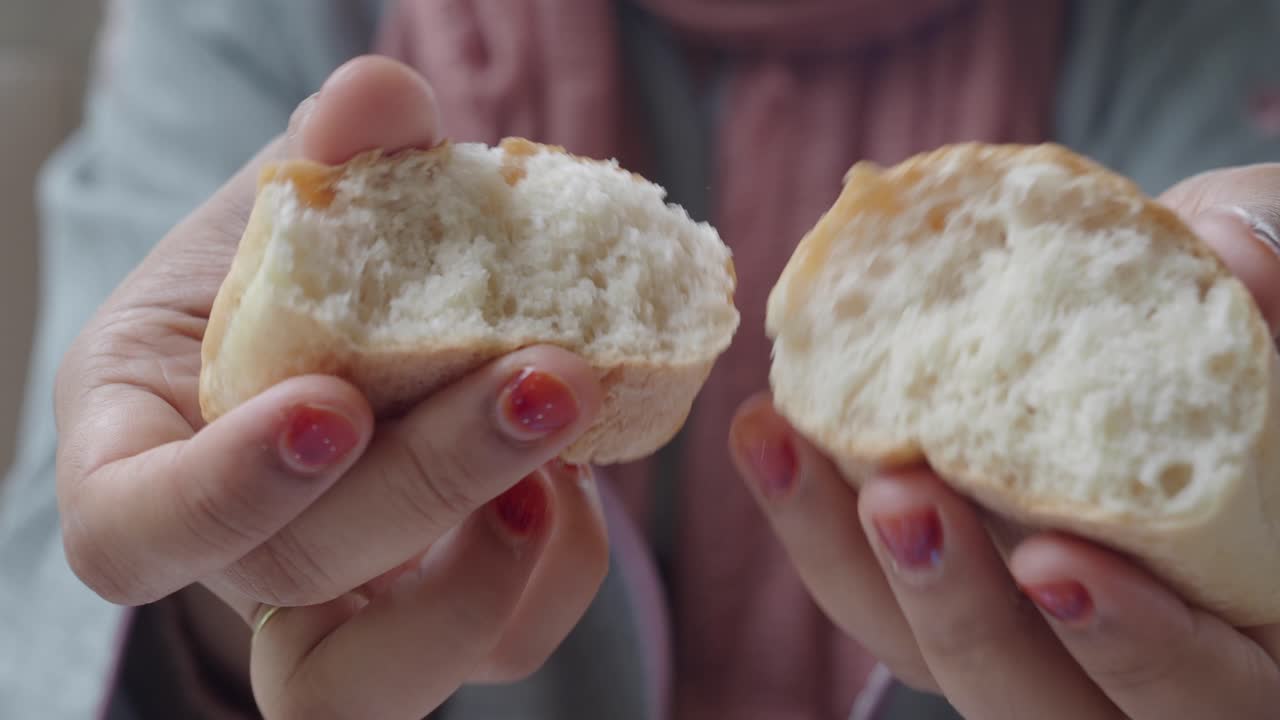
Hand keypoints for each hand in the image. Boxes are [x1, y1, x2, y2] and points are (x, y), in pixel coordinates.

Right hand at [55, 56, 609, 718]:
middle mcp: (233, 552)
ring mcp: (336, 600)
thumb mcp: (293, 194)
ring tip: (569, 456)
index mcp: (140, 452)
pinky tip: (585, 471)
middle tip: (546, 379)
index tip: (330, 407)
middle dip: (430, 481)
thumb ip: (330, 150)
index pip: (131, 532)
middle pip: (297, 578)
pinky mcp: (434, 610)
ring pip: (385, 678)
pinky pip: (499, 645)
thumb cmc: (289, 261)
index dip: (224, 493)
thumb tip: (379, 102)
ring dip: (494, 573)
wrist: (352, 319)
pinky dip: (560, 567)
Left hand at [730, 166, 1279, 718]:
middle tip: (900, 500)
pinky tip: (766, 428)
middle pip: (1040, 704)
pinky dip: (811, 516)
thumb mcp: (1278, 288)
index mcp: (1249, 631)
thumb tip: (1230, 256)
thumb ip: (1270, 282)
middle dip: (962, 613)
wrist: (1161, 326)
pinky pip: (867, 589)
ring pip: (931, 656)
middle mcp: (1133, 665)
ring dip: (851, 562)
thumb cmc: (1245, 333)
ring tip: (783, 444)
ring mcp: (1026, 633)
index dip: (1136, 646)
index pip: (1208, 690)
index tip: (1051, 561)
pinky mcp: (945, 584)